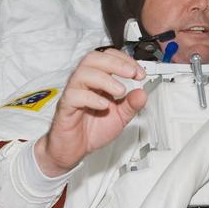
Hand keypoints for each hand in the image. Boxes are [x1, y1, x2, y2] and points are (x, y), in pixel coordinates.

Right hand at [34, 49, 146, 176]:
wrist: (74, 149)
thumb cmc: (92, 130)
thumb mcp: (120, 117)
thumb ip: (131, 105)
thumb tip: (142, 93)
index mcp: (97, 81)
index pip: (107, 58)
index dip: (125, 61)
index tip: (139, 73)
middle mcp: (84, 83)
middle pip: (93, 59)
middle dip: (115, 63)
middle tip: (131, 73)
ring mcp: (73, 93)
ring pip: (83, 73)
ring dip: (105, 79)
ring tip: (120, 91)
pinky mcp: (66, 107)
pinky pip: (74, 95)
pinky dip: (91, 98)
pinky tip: (104, 106)